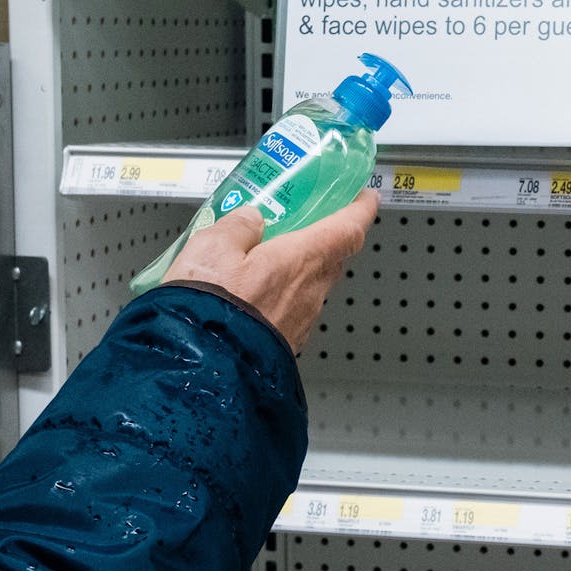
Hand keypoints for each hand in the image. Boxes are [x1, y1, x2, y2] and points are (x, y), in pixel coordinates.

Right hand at [162, 189, 379, 351]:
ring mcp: (300, 321)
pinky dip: (283, 293)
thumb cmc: (210, 310)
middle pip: (332, 256)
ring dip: (300, 268)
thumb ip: (237, 227)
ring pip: (311, 284)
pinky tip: (255, 292)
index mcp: (301, 260)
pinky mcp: (284, 342)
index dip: (361, 209)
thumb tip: (249, 219)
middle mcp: (309, 291)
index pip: (348, 228)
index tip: (366, 197)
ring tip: (270, 255)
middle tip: (311, 219)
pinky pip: (293, 308)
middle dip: (326, 235)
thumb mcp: (212, 248)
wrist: (204, 373)